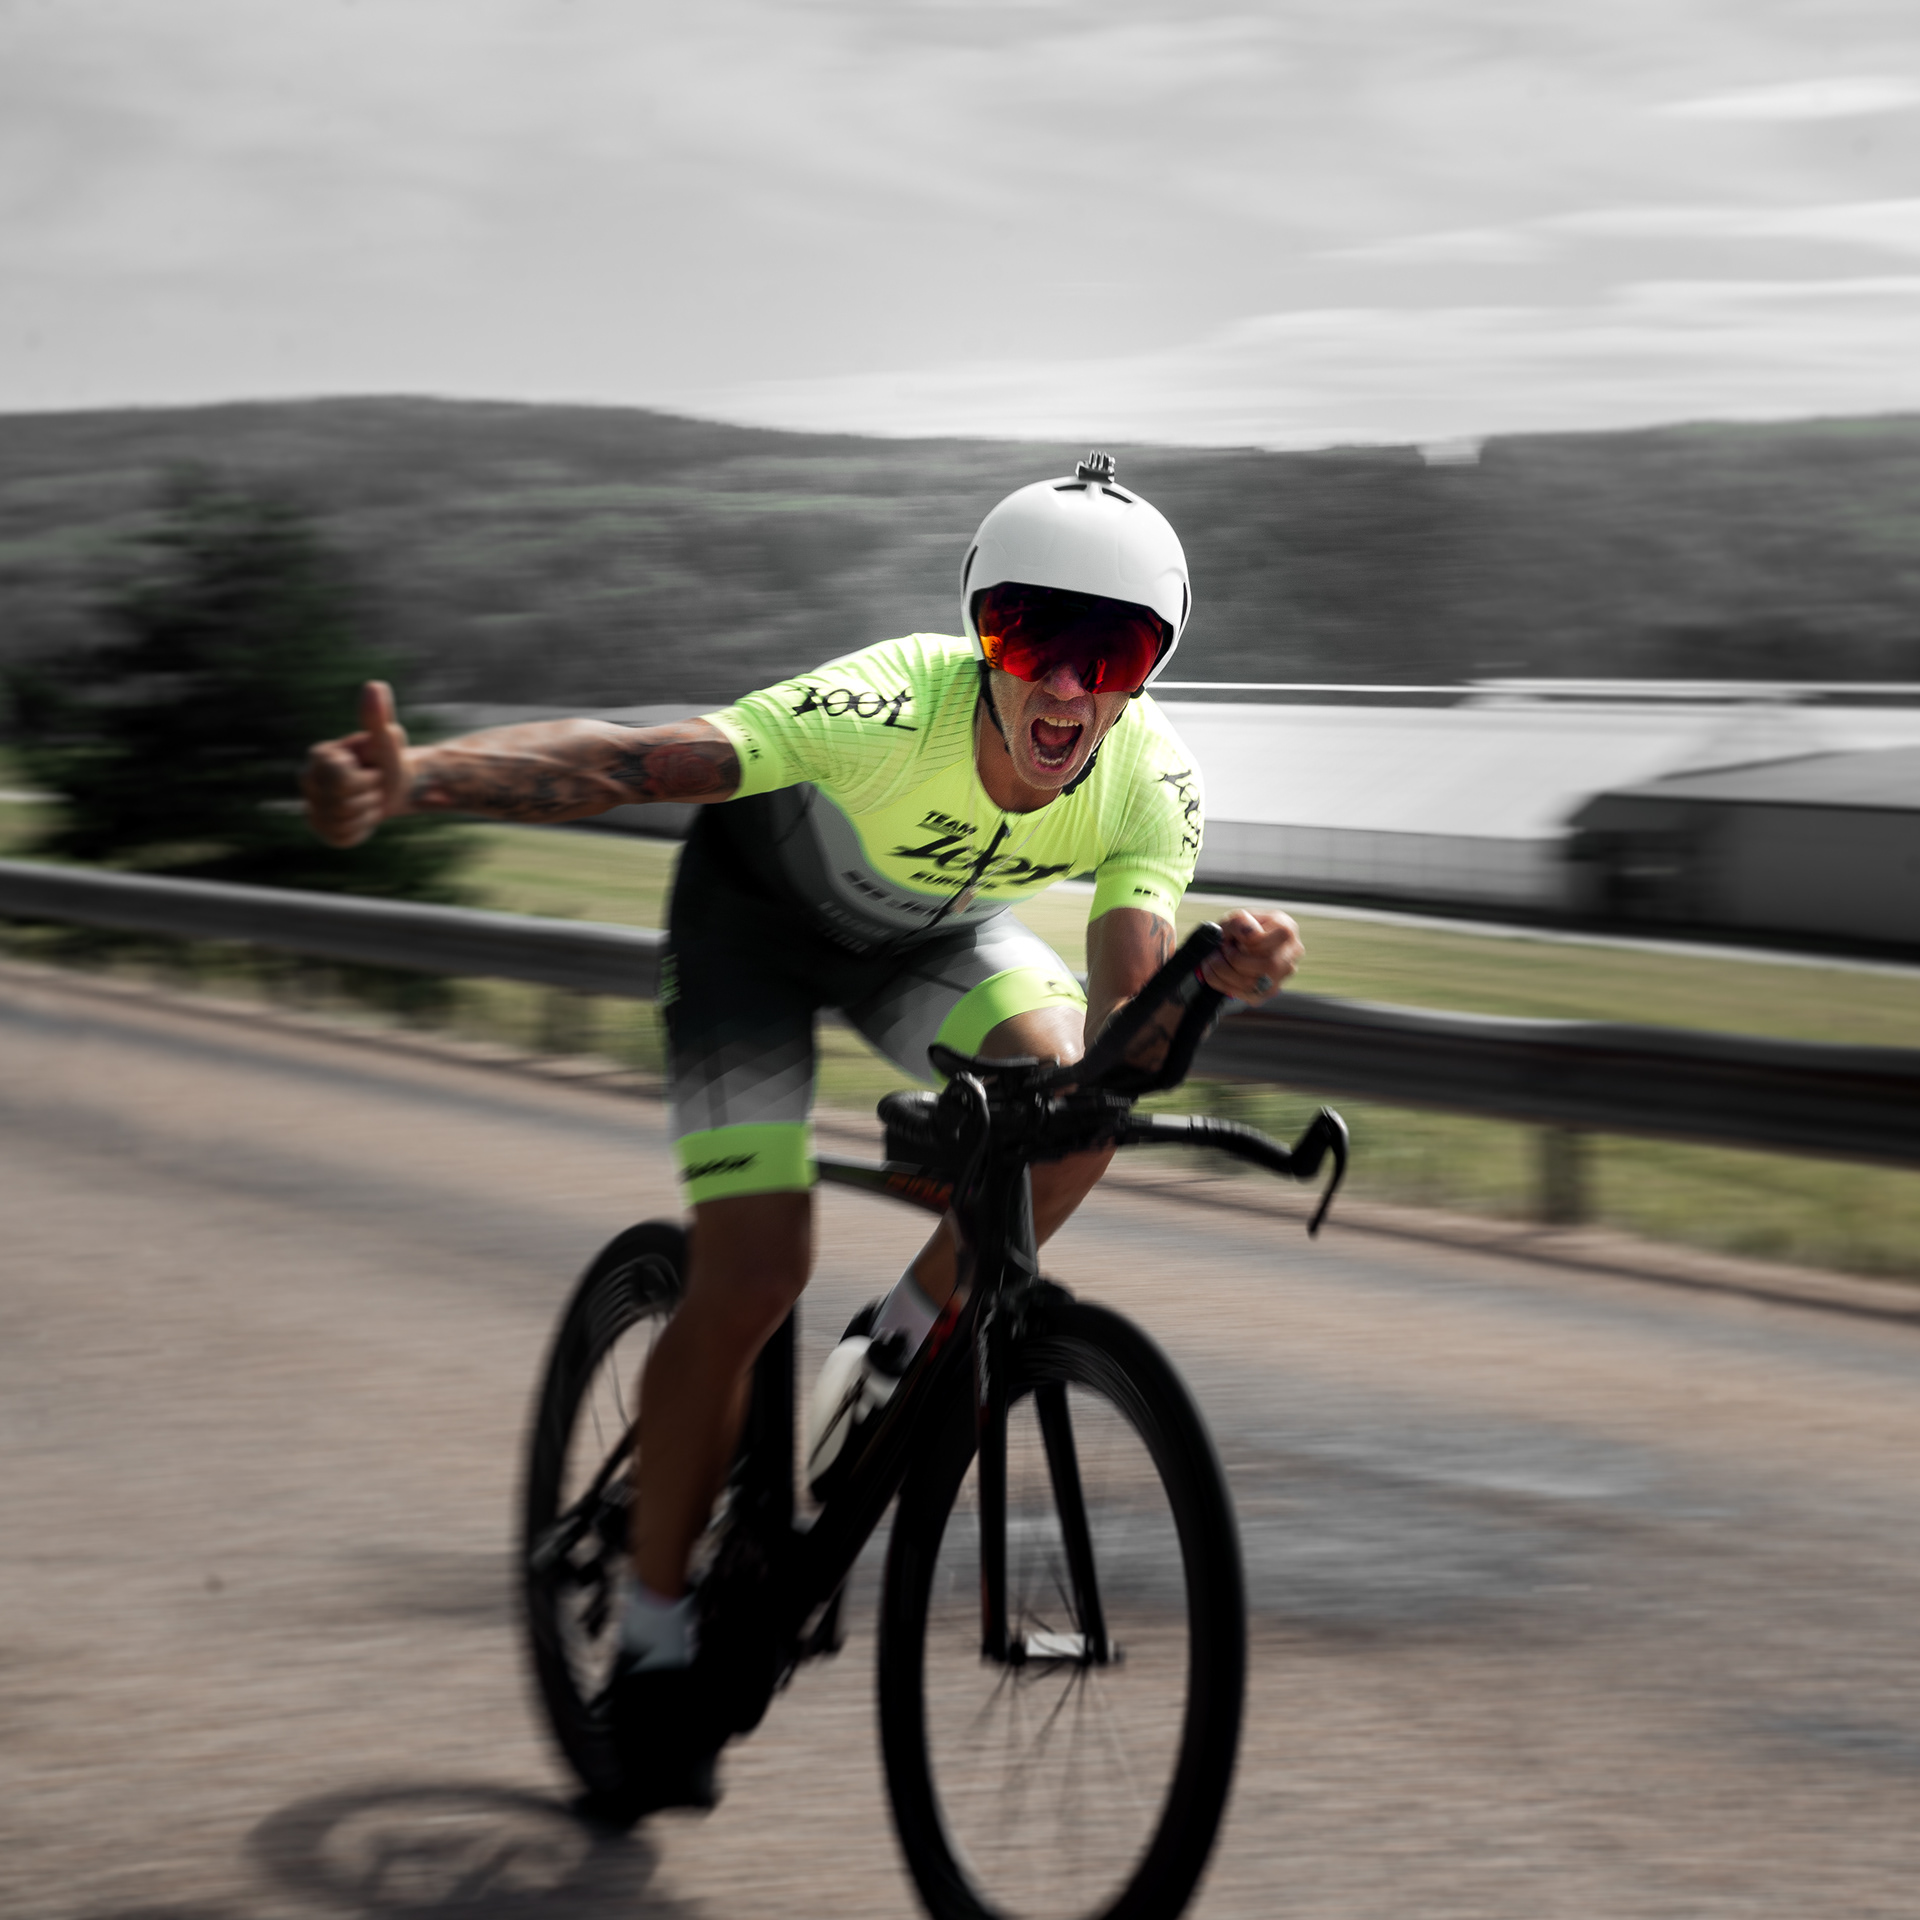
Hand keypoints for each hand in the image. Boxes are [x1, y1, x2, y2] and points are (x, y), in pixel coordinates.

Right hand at [300, 680, 412, 848]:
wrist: (394, 786)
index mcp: (318, 757)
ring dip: (366, 814)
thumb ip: (378, 716)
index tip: (370, 769)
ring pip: (342, 822)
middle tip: (372, 786)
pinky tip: (362, 816)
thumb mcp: (386, 739)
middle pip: (340, 803)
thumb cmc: (388, 758)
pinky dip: (360, 830)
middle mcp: (307, 780)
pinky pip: (341, 837)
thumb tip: (374, 687)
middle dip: (368, 797)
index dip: (366, 779)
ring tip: (368, 799)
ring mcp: (311, 806)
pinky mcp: (320, 828)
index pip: (340, 779)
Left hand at [1200, 907, 1302, 1004]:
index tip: (1234, 937)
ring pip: (1254, 983)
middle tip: (1222, 950)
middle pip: (1271, 965)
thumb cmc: (1237, 930)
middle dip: (1236, 958)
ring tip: (1214, 960)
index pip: (1282, 936)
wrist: (1230, 946)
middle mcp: (1291, 955)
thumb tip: (1251, 934)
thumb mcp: (1235, 917)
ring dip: (1224, 971)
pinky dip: (1222, 982)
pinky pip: (1245, 994)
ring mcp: (1281, 976)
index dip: (1252, 939)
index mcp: (1287, 930)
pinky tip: (1215, 971)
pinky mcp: (1267, 992)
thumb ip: (1241, 921)